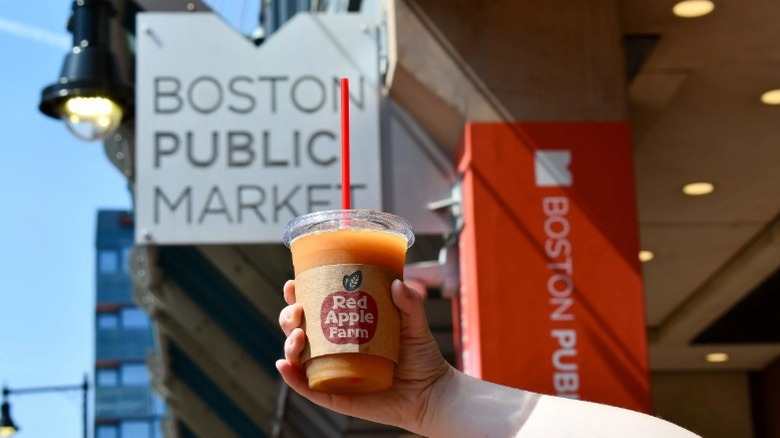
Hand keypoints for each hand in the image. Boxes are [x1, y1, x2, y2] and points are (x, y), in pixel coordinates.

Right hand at [276, 279, 451, 431]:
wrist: (430, 392)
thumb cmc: (420, 356)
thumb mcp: (414, 324)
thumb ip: (409, 302)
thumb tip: (396, 284)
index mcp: (346, 327)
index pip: (315, 307)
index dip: (299, 296)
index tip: (294, 285)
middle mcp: (334, 348)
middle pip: (298, 330)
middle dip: (289, 316)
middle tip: (299, 310)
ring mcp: (332, 371)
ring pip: (298, 357)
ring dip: (289, 344)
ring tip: (297, 335)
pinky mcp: (335, 395)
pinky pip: (308, 388)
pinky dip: (291, 378)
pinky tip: (284, 364)